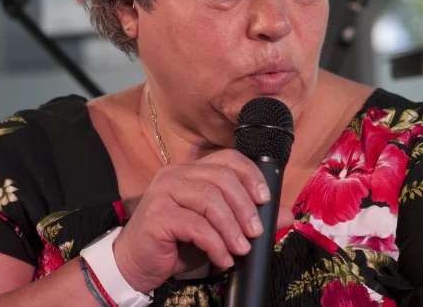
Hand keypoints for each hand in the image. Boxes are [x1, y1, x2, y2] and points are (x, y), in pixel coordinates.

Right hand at [112, 149, 293, 292]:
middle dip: (244, 206)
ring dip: (231, 227)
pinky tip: (223, 259)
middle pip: (221, 178)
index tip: (265, 198)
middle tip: (256, 231)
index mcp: (190, 170)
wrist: (136, 264)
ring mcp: (163, 192)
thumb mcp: (217, 228)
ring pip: (210, 200)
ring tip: (242, 248)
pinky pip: (196, 225)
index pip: (227, 158)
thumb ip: (248, 218)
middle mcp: (175, 174)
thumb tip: (286, 215)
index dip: (250, 175)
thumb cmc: (176, 243)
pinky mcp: (157, 216)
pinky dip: (215, 244)